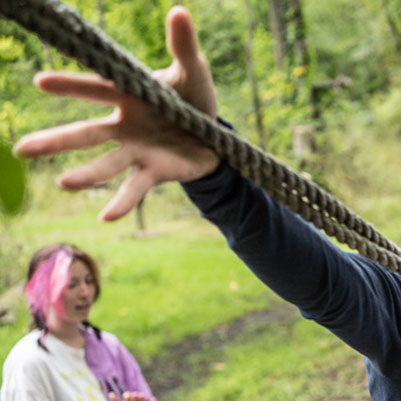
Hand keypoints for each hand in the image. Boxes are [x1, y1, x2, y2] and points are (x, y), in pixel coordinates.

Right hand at [13, 6, 218, 220]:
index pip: (97, 89)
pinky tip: (106, 217)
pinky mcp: (153, 172)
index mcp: (129, 96)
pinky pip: (135, 188)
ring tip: (65, 183)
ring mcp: (136, 151)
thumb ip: (183, 45)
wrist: (216, 136)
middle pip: (85, 133)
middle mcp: (124, 126)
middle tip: (21, 149)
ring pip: (104, 165)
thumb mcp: (193, 71)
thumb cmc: (195, 98)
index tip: (41, 81)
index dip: (72, 85)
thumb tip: (180, 10)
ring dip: (86, 175)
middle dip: (55, 141)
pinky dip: (121, 203)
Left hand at [110, 391, 155, 400]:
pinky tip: (152, 399)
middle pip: (135, 395)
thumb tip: (110, 393)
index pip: (127, 395)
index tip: (126, 398)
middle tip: (133, 396)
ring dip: (141, 396)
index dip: (127, 395)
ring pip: (142, 398)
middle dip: (135, 395)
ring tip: (141, 396)